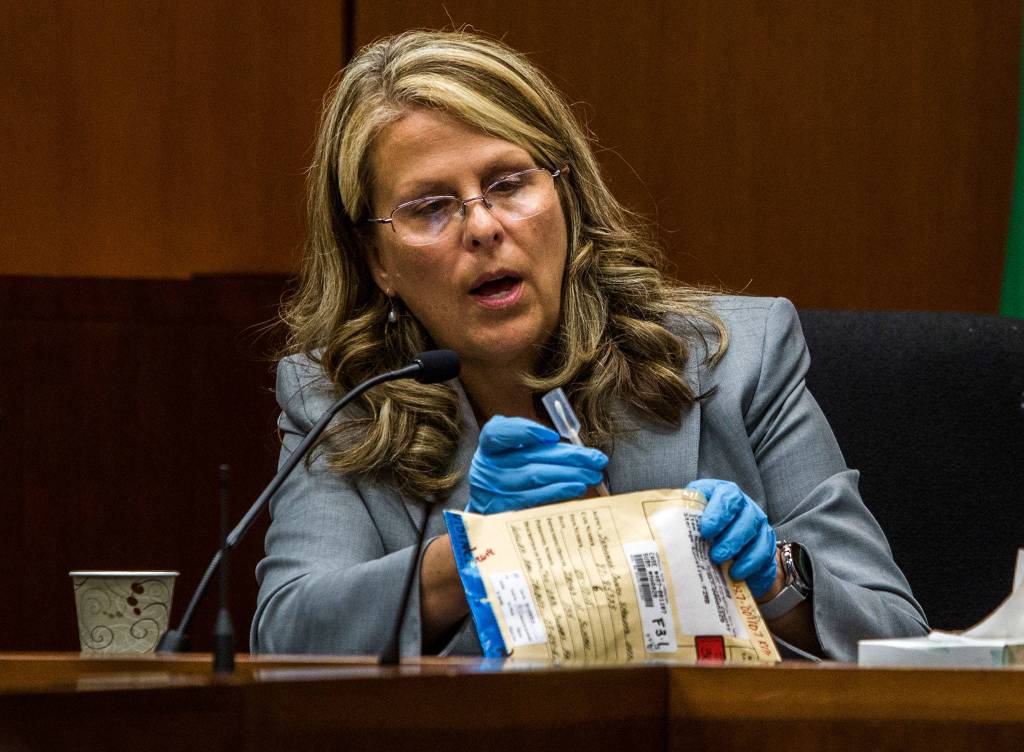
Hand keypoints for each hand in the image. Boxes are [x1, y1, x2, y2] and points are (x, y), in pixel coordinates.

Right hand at [467, 416, 607, 514]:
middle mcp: (488, 466)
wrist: (483, 508)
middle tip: (597, 458)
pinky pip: (536, 497)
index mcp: (489, 446)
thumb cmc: (505, 472)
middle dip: (569, 455)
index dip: (525, 431)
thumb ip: (528, 441)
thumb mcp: (508, 451)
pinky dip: (559, 491)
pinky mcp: (505, 509)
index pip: (498, 432)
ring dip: (570, 474)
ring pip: (537, 476)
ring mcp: (496, 489)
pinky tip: (577, 487)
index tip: (553, 436)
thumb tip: (563, 443)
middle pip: (531, 456)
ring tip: (593, 474)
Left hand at [686, 478, 777, 597]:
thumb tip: (654, 529)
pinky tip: (736, 575)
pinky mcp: (766, 545)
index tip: (705, 531)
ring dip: (741, 553)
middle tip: (715, 555)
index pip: (726, 496)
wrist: (724, 543)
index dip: (718, 513)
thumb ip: (677, 518)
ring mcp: (758, 525)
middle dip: (730, 538)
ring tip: (724, 567)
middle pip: (746, 517)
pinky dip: (751, 566)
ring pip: (757, 536)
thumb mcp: (687, 518)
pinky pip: (765, 554)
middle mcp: (744, 507)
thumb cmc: (700, 527)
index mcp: (723, 493)